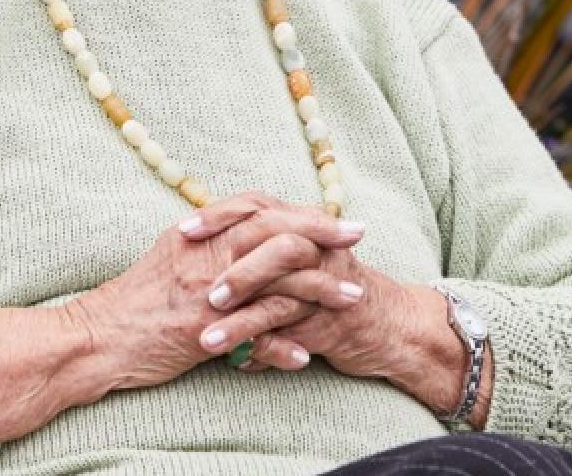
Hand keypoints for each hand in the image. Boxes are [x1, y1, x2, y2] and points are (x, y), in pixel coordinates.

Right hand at [69, 191, 367, 391]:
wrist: (99, 336)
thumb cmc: (137, 299)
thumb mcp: (173, 255)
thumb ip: (211, 240)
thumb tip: (246, 228)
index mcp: (201, 232)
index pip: (260, 206)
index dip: (301, 209)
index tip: (337, 216)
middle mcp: (207, 252)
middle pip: (277, 231)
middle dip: (323, 233)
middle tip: (359, 238)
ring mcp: (208, 289)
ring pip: (277, 280)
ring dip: (320, 289)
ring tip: (352, 297)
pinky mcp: (204, 328)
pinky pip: (255, 334)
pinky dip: (283, 346)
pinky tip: (305, 356)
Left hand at [183, 192, 439, 383]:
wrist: (388, 325)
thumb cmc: (328, 288)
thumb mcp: (297, 257)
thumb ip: (257, 243)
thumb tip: (199, 237)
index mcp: (302, 226)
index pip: (258, 206)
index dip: (220, 217)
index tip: (182, 232)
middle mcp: (319, 250)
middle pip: (277, 248)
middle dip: (238, 272)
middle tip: (204, 295)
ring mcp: (329, 289)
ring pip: (282, 301)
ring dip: (242, 324)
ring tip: (206, 342)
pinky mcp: (334, 326)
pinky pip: (294, 339)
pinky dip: (265, 353)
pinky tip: (238, 365)